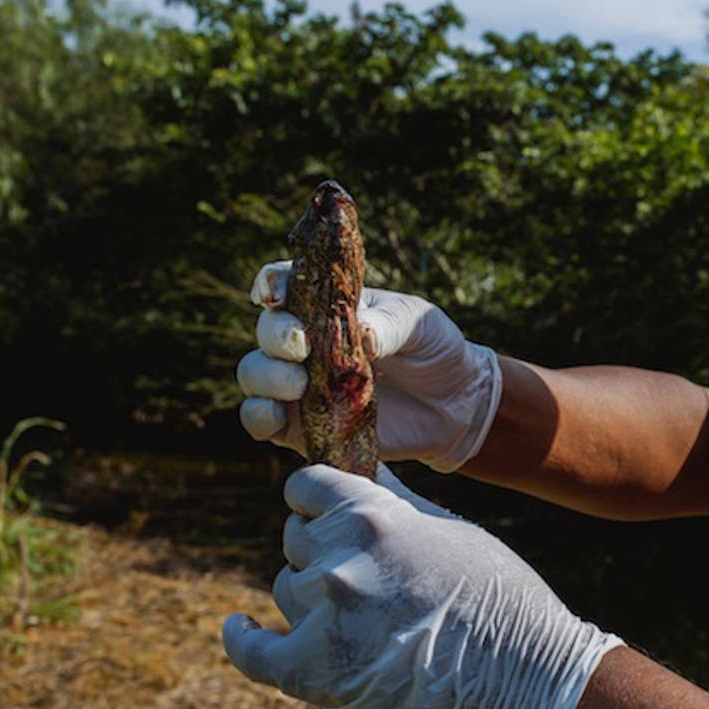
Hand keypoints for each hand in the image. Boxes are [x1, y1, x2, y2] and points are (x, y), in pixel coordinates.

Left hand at [223, 464, 623, 708]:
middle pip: (295, 538)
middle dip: (321, 549)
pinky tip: (240, 627)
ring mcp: (322, 616)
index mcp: (372, 513)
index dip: (317, 499)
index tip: (324, 511)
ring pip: (288, 588)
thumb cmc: (497, 596)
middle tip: (363, 574)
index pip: (305, 487)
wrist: (524, 678)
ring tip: (359, 614)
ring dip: (312, 596)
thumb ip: (393, 500)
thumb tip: (364, 469)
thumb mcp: (448, 529)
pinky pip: (253, 650)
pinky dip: (244, 638)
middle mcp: (338, 557)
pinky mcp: (313, 673)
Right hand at [237, 261, 502, 472]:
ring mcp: (300, 384)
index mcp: (328, 305)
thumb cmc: (433, 349)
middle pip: (266, 330)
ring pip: (254, 374)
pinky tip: (278, 417)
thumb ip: (388, 324)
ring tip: (301, 385)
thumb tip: (361, 335)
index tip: (275, 294)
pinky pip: (260, 421)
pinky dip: (259, 417)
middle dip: (275, 336)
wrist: (454, 403)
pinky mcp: (302, 425)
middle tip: (302, 347)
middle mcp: (306, 342)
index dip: (270, 284)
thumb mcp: (419, 324)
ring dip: (266, 376)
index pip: (284, 283)